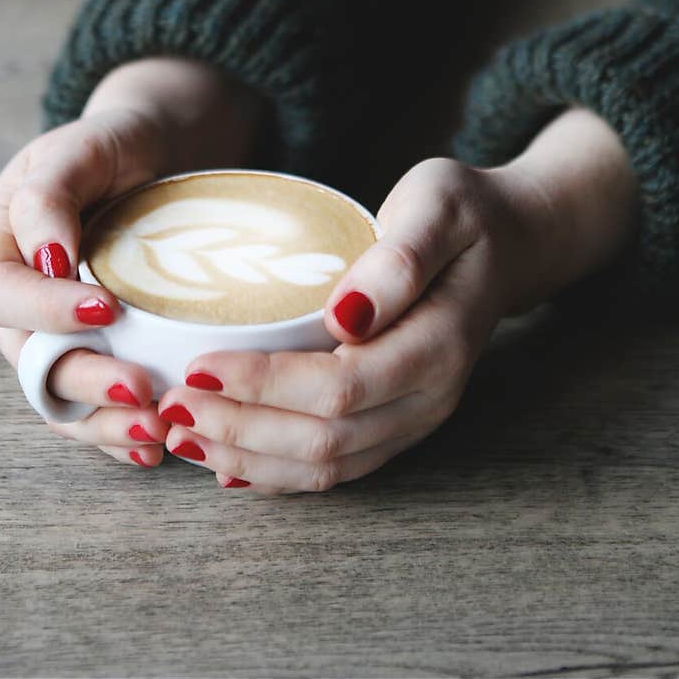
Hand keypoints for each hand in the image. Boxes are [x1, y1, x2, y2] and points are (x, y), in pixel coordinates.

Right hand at [0, 55, 267, 469]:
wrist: (154, 155)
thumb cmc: (110, 146)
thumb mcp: (79, 148)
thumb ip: (51, 194)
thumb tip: (47, 256)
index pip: (2, 294)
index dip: (45, 310)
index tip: (105, 307)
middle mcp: (16, 303)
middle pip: (31, 358)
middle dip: (85, 381)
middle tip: (141, 390)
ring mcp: (53, 336)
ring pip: (60, 395)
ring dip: (103, 422)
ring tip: (155, 431)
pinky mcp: (93, 355)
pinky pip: (92, 408)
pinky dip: (118, 434)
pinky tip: (154, 449)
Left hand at [158, 115, 636, 492]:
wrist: (508, 241)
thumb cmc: (462, 213)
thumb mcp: (437, 206)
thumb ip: (398, 260)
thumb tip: (345, 315)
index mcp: (437, 346)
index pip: (340, 386)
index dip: (264, 385)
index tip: (199, 365)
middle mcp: (429, 398)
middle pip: (325, 440)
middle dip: (241, 430)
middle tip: (170, 408)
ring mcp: (414, 418)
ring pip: (326, 467)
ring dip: (248, 459)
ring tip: (182, 438)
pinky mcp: (396, 423)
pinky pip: (335, 466)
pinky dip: (275, 471)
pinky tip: (225, 463)